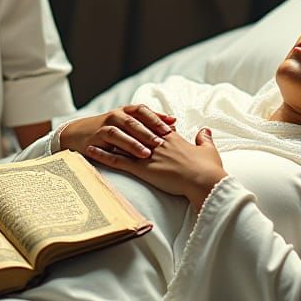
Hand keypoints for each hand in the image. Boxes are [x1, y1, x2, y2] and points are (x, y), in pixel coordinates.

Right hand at [58, 104, 177, 159]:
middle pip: (135, 120)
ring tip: (148, 152)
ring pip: (123, 130)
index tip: (173, 125)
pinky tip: (130, 156)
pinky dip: (121, 147)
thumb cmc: (109, 131)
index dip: (158, 116)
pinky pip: (110, 141)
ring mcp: (105, 125)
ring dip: (136, 141)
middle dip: (150, 129)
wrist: (77, 134)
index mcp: (126, 111)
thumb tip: (174, 124)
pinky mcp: (96, 137)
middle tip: (164, 139)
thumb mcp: (127, 125)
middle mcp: (116, 115)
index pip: (144, 110)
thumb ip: (148, 124)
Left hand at [85, 127, 226, 210]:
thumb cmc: (208, 169)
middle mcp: (156, 143)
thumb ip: (204, 139)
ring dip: (106, 141)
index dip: (141, 123)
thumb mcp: (208, 150)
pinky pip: (118, 161)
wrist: (204, 180)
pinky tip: (92, 152)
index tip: (132, 120)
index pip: (152, 126)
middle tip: (106, 126)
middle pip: (133, 132)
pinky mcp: (142, 168)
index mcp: (171, 138)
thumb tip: (205, 130)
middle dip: (120, 129)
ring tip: (92, 137)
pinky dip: (104, 156)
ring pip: (122, 144)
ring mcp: (147, 155)